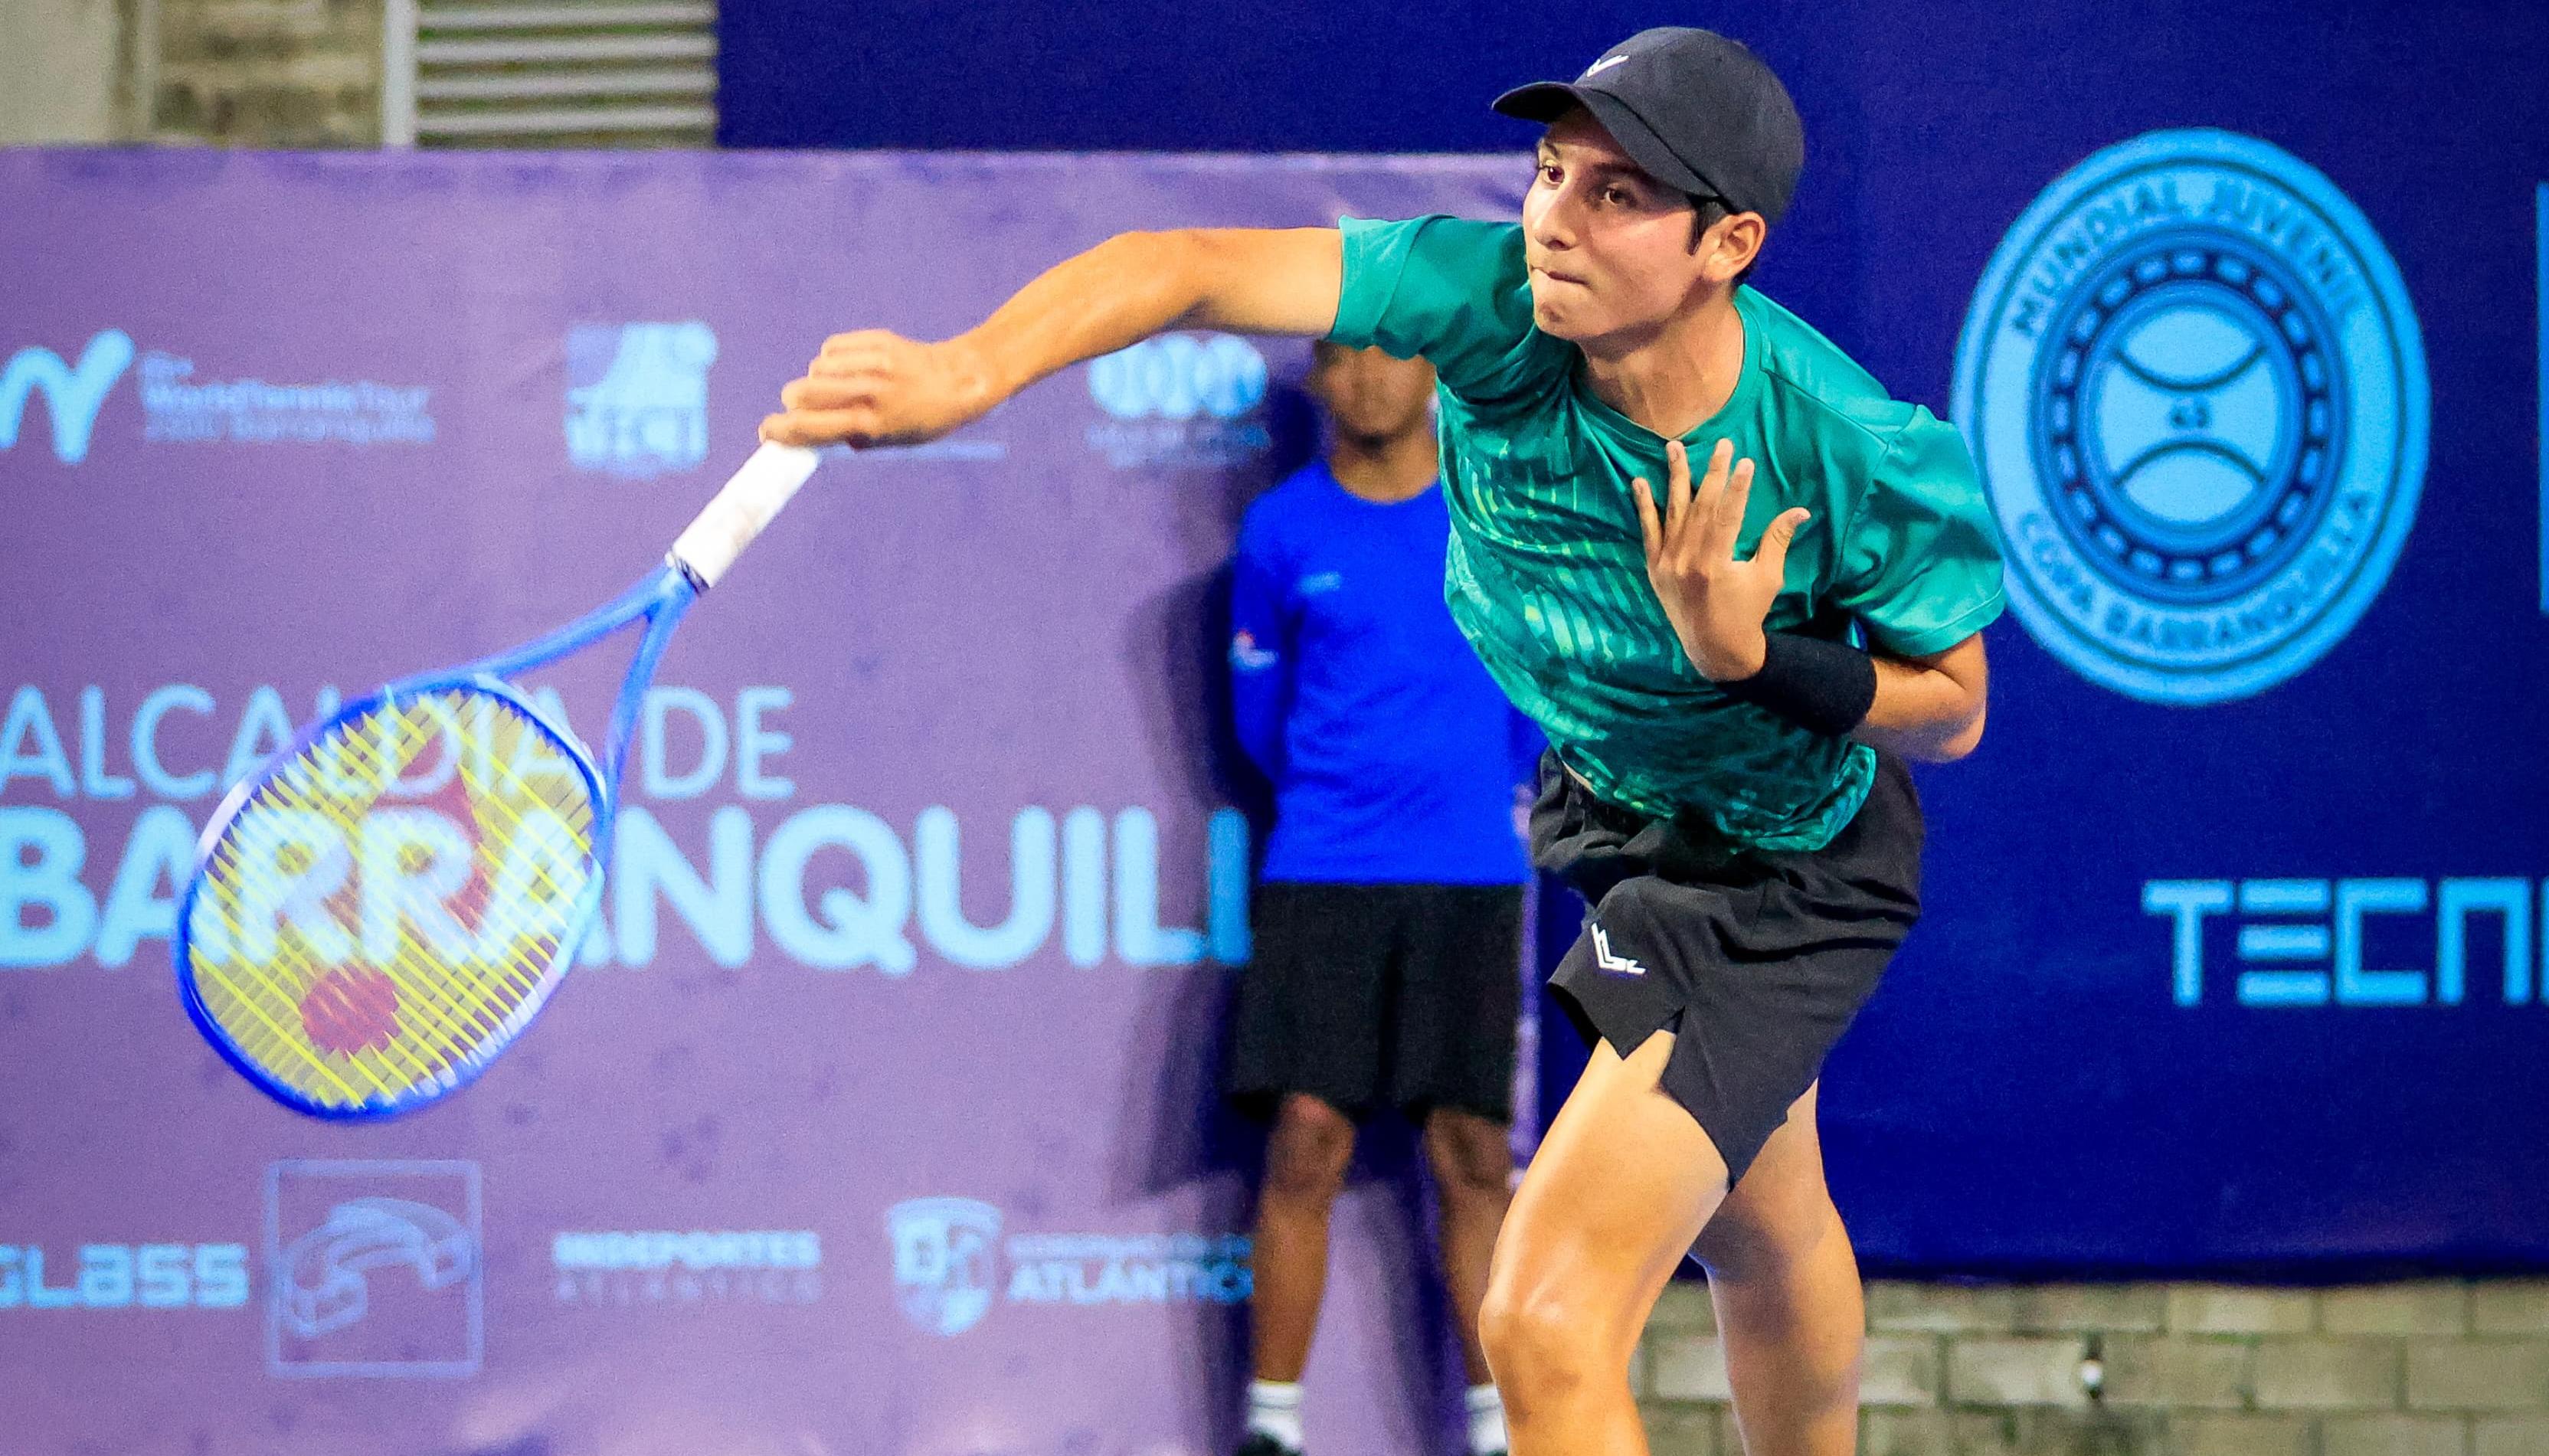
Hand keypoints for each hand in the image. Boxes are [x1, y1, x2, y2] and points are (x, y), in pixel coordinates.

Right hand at [760, 330, 997, 448]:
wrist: (963, 380)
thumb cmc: (922, 419)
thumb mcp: (890, 440)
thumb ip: (850, 437)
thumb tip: (804, 434)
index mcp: (873, 425)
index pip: (810, 428)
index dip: (780, 431)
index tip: (766, 432)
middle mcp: (871, 393)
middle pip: (802, 393)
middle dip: (793, 403)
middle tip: (800, 407)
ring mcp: (874, 363)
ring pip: (816, 368)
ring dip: (818, 379)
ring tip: (842, 387)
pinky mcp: (877, 340)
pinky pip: (832, 348)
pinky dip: (834, 358)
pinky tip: (853, 367)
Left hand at [1630, 438, 1810, 680]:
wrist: (1714, 648)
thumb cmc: (1747, 612)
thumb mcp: (1767, 577)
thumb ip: (1777, 540)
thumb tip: (1801, 511)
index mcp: (1716, 563)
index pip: (1728, 514)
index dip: (1737, 487)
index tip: (1744, 461)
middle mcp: (1687, 560)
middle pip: (1701, 507)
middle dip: (1712, 473)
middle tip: (1721, 444)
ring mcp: (1667, 564)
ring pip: (1672, 512)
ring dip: (1674, 478)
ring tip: (1673, 448)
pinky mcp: (1654, 568)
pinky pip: (1648, 532)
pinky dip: (1644, 507)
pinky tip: (1639, 482)